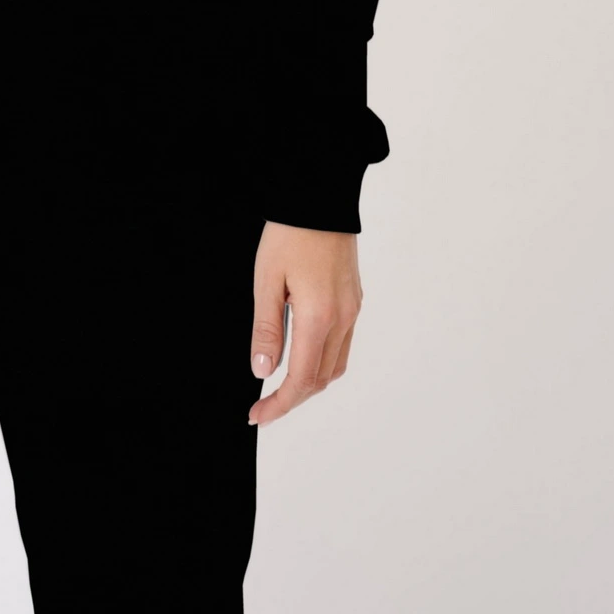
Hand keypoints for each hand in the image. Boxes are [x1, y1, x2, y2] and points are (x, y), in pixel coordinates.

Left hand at [247, 222, 362, 427]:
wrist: (320, 199)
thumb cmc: (290, 234)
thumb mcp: (266, 281)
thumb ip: (266, 329)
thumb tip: (263, 372)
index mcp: (319, 317)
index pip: (301, 379)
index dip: (280, 404)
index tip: (258, 414)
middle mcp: (343, 319)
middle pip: (321, 380)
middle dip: (292, 399)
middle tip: (263, 406)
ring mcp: (353, 311)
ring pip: (335, 366)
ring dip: (309, 383)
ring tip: (280, 386)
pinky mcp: (355, 301)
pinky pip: (342, 346)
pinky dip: (322, 362)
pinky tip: (301, 356)